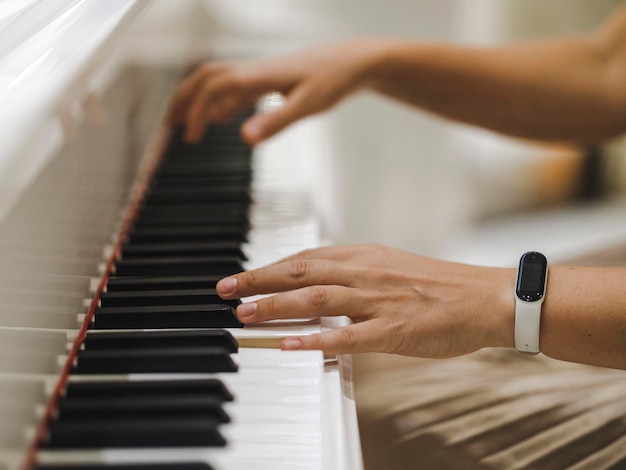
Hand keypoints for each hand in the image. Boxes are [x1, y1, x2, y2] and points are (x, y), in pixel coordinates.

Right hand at [166, 39, 380, 144]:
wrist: (355, 61)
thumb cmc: (335, 79)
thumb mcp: (307, 106)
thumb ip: (275, 122)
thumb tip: (244, 139)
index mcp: (258, 75)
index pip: (213, 89)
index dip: (196, 112)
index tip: (191, 138)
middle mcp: (254, 70)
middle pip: (205, 78)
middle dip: (183, 99)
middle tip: (169, 125)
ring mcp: (261, 73)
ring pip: (218, 81)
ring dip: (198, 99)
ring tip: (186, 122)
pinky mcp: (271, 79)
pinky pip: (236, 88)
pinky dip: (222, 103)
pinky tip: (222, 118)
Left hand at [217, 244, 515, 356]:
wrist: (484, 297)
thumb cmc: (439, 285)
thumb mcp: (391, 267)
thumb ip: (354, 274)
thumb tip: (320, 283)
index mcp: (365, 256)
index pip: (306, 257)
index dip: (270, 267)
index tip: (243, 276)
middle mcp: (366, 272)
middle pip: (301, 272)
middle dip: (258, 281)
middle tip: (225, 290)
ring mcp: (378, 300)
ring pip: (316, 298)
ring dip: (277, 305)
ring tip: (245, 313)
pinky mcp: (393, 329)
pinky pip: (348, 334)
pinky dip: (316, 338)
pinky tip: (291, 343)